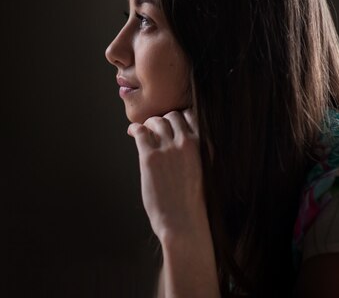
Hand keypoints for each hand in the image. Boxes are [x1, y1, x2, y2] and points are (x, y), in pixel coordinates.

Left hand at [127, 108, 207, 242]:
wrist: (184, 222)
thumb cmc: (194, 202)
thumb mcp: (205, 172)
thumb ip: (197, 153)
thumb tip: (183, 141)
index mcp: (205, 145)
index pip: (192, 116)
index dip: (179, 118)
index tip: (171, 123)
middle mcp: (188, 142)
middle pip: (173, 116)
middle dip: (163, 120)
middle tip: (155, 128)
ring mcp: (169, 149)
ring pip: (156, 121)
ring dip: (149, 124)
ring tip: (144, 131)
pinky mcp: (150, 157)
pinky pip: (141, 132)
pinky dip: (135, 129)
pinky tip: (132, 132)